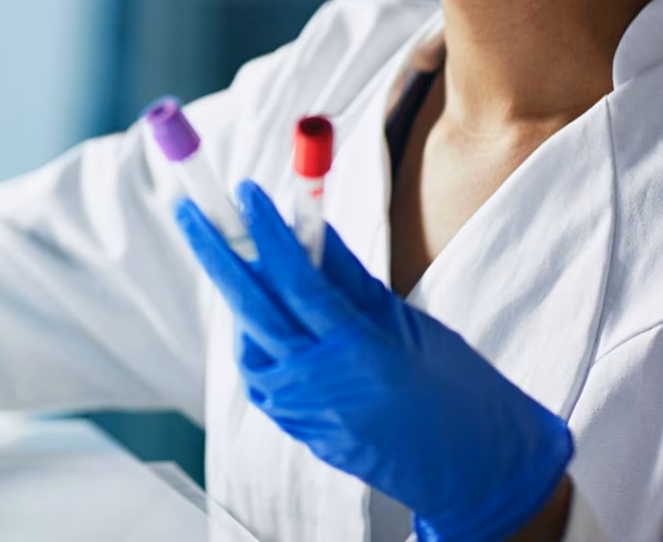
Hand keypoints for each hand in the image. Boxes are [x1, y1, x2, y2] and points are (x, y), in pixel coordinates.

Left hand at [176, 182, 570, 541]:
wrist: (475, 472)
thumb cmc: (458, 389)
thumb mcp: (408, 324)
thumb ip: (350, 277)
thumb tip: (306, 222)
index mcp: (361, 353)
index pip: (298, 283)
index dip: (268, 233)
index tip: (245, 191)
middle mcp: (321, 386)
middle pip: (251, 308)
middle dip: (215, 252)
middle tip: (188, 208)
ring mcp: (303, 413)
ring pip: (249, 340)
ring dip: (239, 293)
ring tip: (241, 255)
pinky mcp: (296, 430)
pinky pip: (261, 370)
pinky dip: (256, 334)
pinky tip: (268, 311)